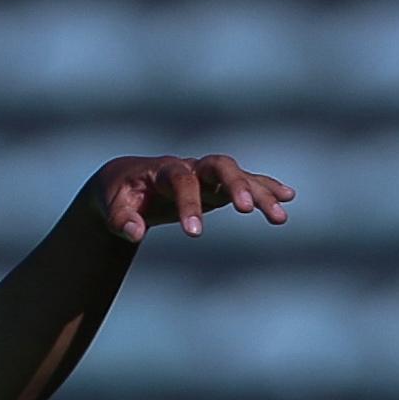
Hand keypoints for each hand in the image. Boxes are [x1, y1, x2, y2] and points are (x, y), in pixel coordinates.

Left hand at [85, 153, 293, 243]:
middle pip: (220, 166)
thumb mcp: (111, 207)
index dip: (188, 204)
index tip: (194, 233)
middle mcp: (191, 165)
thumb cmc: (118, 194)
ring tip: (280, 217)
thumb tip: (135, 233)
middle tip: (247, 210)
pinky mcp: (218, 183)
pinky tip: (288, 198)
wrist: (127, 180)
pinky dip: (266, 188)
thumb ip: (121, 220)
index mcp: (163, 170)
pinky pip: (246, 182)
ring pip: (239, 175)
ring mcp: (207, 173)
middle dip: (235, 185)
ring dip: (260, 193)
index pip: (181, 181)